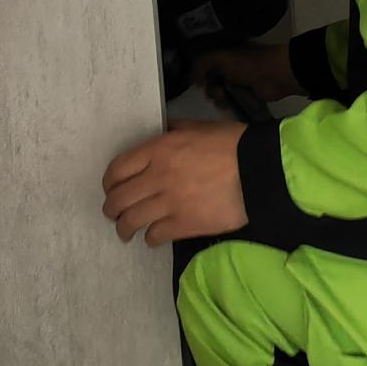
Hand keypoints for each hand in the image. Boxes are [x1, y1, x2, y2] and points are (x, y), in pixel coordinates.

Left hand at [100, 120, 246, 245]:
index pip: (117, 169)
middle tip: (114, 214)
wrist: (257, 171)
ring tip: (126, 232)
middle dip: (111, 209)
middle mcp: (157, 176)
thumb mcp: (197, 127)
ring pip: (131, 221)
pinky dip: (150, 238)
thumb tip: (163, 132)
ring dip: (125, 228)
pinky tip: (153, 237)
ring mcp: (170, 203)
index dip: (109, 183)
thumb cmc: (230, 144)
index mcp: (158, 149)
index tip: (110, 189)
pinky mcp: (184, 225)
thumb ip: (174, 131)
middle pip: (118, 199)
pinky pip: (155, 236)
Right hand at [193, 41, 299, 116]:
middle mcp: (226, 67)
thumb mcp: (220, 58)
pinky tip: (228, 104)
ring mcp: (235, 81)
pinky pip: (227, 101)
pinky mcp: (242, 95)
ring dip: (217, 97)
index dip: (198, 74)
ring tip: (224, 97)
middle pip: (208, 81)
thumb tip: (192, 80)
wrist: (274, 76)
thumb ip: (201, 64)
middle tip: (217, 89)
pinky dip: (225, 103)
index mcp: (222, 54)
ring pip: (216, 92)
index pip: (203, 64)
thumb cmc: (247, 63)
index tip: (198, 82)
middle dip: (209, 88)